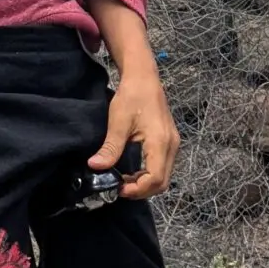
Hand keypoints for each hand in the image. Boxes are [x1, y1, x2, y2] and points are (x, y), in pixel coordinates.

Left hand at [92, 59, 178, 199]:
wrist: (143, 77)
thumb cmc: (132, 96)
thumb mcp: (118, 122)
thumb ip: (110, 148)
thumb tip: (95, 167)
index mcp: (160, 142)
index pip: (155, 178)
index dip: (137, 189)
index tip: (118, 188)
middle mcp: (171, 145)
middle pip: (162, 182)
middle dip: (141, 190)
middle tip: (119, 188)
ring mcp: (172, 143)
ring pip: (164, 175)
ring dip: (145, 183)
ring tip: (123, 180)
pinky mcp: (169, 141)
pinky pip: (163, 166)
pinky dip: (149, 174)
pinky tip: (132, 171)